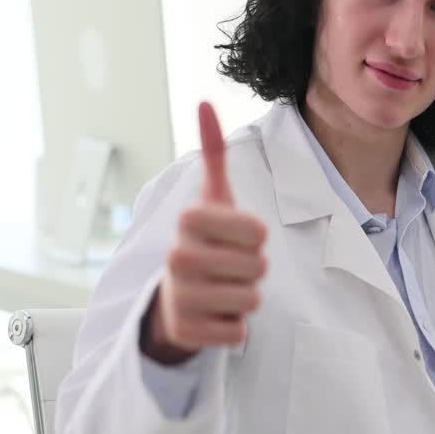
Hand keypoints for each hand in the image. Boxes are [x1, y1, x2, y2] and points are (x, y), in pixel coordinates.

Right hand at [143, 102, 268, 363]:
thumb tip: (204, 101)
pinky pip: (238, 332)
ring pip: (252, 300)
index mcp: (189, 221)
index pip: (258, 231)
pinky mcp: (185, 333)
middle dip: (253, 269)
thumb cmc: (207, 243)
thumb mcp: (213, 198)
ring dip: (246, 298)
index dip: (257, 238)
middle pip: (259, 267)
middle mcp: (177, 257)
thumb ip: (213, 153)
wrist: (175, 300)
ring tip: (224, 290)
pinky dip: (236, 328)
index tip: (238, 237)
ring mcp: (179, 297)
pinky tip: (215, 316)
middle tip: (230, 267)